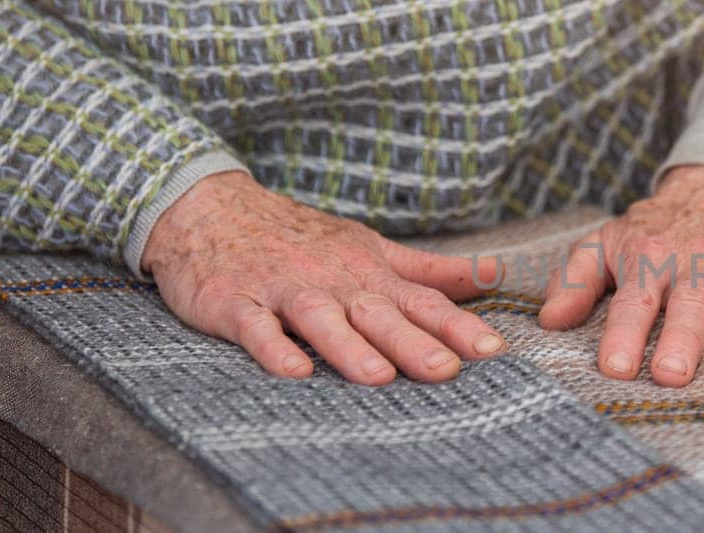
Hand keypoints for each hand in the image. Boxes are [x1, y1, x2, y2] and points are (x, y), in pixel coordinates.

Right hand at [141, 171, 506, 385]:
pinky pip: (254, 327)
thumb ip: (428, 269)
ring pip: (320, 320)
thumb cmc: (298, 237)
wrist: (207, 206)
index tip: (492, 349)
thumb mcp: (368, 247)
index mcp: (367, 272)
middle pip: (377, 314)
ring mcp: (282, 290)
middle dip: (413, 342)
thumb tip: (496, 274)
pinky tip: (292, 371)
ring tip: (378, 377)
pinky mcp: (233, 302)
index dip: (456, 325)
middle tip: (447, 370)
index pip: (420, 301)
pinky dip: (272, 348)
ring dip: (349, 348)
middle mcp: (331, 281)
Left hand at [537, 165, 703, 386]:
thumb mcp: (606, 243)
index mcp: (653, 260)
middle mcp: (702, 262)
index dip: (624, 335)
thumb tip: (550, 321)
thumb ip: (575, 279)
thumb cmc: (656, 231)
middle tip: (675, 374)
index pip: (635, 302)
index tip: (616, 369)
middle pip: (692, 303)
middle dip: (685, 339)